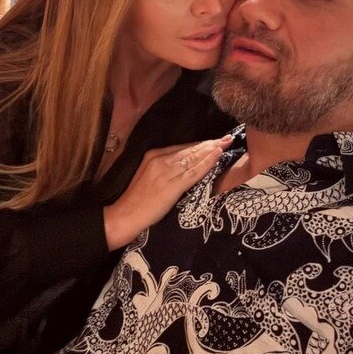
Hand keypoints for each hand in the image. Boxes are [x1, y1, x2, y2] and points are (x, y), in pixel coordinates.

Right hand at [103, 135, 232, 249]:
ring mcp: (165, 172)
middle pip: (189, 150)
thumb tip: (184, 165)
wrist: (125, 215)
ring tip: (226, 143)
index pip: (182, 147)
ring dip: (212, 150)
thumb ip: (164, 168)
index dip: (200, 144)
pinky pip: (193, 172)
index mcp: (153, 155)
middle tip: (227, 138)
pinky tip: (217, 156)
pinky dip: (207, 163)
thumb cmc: (138, 199)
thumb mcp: (149, 176)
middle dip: (209, 144)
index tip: (215, 140)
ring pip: (193, 158)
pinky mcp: (171, 186)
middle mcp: (160, 160)